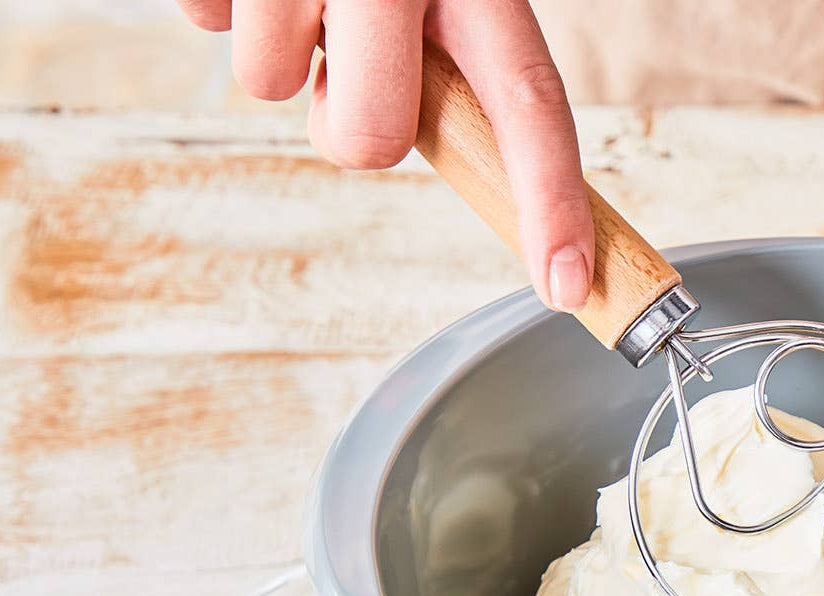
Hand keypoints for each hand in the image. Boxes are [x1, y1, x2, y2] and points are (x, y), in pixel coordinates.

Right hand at [176, 0, 593, 311]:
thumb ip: (451, 46)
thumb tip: (447, 152)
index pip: (529, 99)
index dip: (551, 199)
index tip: (566, 283)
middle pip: (372, 138)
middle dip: (348, 127)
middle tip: (342, 61)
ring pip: (267, 82)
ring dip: (275, 46)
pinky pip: (199, 18)